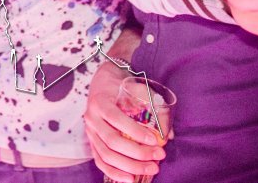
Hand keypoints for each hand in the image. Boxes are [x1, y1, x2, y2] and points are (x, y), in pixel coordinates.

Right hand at [83, 62, 165, 181]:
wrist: (102, 84)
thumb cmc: (122, 88)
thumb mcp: (139, 90)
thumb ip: (154, 108)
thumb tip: (168, 135)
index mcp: (101, 102)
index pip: (116, 119)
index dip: (135, 132)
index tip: (156, 140)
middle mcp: (92, 118)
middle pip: (112, 141)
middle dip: (138, 153)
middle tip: (159, 156)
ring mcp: (90, 132)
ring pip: (106, 155)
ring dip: (130, 166)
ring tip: (151, 169)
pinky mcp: (92, 142)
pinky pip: (100, 161)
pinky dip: (115, 173)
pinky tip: (131, 179)